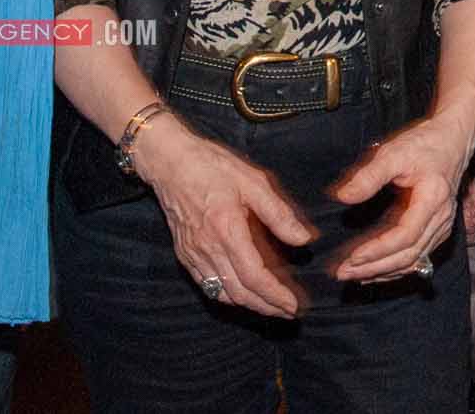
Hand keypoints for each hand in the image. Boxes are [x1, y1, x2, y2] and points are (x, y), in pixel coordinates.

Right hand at [132, 118, 314, 317]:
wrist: (170, 162)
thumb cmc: (213, 167)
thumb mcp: (253, 182)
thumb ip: (278, 214)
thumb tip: (303, 239)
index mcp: (227, 231)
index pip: (254, 276)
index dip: (275, 296)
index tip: (293, 305)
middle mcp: (208, 249)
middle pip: (239, 292)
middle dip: (266, 307)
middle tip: (288, 312)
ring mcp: (193, 255)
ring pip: (222, 293)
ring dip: (248, 305)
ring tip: (270, 306)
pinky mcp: (185, 254)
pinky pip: (207, 285)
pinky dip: (227, 296)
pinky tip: (241, 293)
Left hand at [327, 114, 474, 281]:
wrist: (452, 140)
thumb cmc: (425, 144)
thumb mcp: (394, 153)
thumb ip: (369, 176)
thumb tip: (343, 197)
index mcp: (433, 199)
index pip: (405, 236)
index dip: (378, 250)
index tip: (353, 257)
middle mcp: (442, 218)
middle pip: (409, 256)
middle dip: (375, 268)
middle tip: (344, 273)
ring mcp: (443, 227)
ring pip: (414, 261)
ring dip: (383, 272)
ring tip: (355, 276)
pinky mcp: (438, 230)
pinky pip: (418, 257)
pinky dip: (396, 267)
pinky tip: (375, 271)